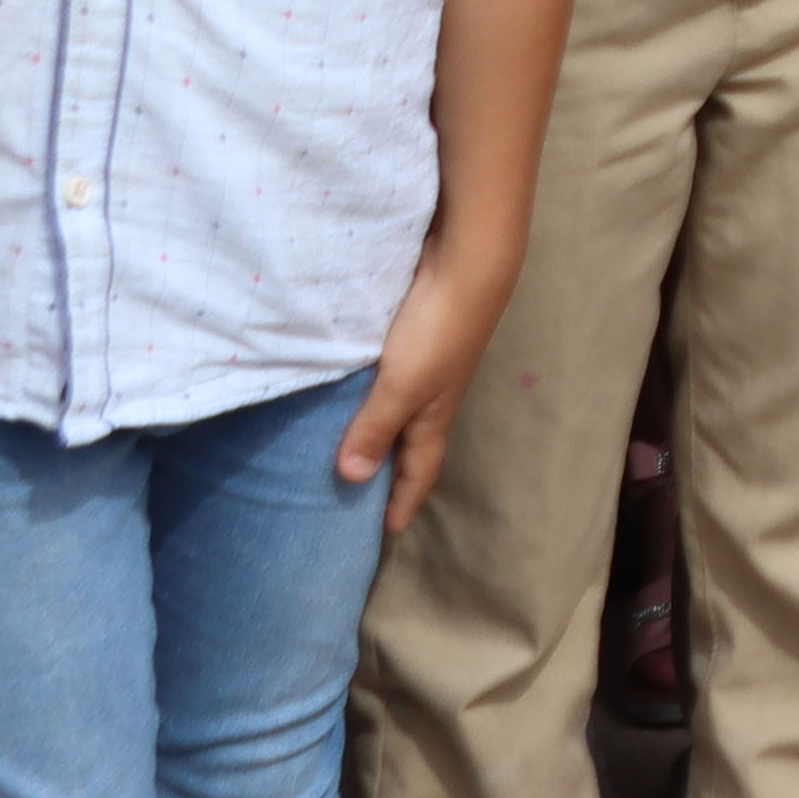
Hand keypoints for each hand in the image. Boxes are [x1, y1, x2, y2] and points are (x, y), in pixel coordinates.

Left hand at [337, 235, 521, 531]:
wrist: (463, 265)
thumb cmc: (437, 332)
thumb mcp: (403, 387)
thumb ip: (375, 428)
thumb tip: (350, 479)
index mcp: (432, 416)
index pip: (419, 470)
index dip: (404, 500)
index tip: (386, 532)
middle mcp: (427, 396)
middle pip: (406, 443)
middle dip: (387, 472)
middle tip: (354, 498)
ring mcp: (419, 365)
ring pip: (392, 410)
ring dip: (371, 431)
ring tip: (335, 448)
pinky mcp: (407, 337)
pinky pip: (380, 380)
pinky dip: (363, 395)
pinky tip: (340, 391)